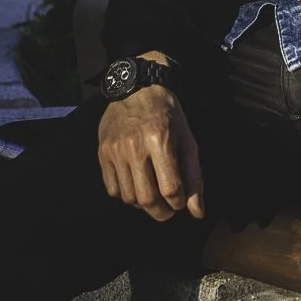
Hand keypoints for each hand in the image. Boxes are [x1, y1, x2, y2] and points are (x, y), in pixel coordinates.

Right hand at [97, 77, 203, 221]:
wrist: (137, 88)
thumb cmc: (168, 114)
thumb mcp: (187, 140)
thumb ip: (193, 177)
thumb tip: (197, 212)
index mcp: (160, 141)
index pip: (170, 189)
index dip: (178, 203)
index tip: (180, 201)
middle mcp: (135, 147)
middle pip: (147, 198)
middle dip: (161, 212)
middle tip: (168, 209)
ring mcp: (115, 151)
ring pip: (128, 197)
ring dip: (143, 205)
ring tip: (153, 197)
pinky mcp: (102, 153)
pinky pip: (112, 188)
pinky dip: (125, 195)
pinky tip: (136, 186)